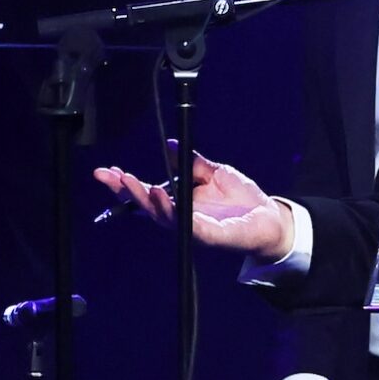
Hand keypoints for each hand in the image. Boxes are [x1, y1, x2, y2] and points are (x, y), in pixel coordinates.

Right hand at [92, 142, 292, 260]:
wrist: (270, 218)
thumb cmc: (242, 199)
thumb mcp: (215, 173)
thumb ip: (191, 161)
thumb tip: (169, 143)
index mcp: (180, 202)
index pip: (147, 193)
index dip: (126, 184)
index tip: (108, 171)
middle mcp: (181, 217)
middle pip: (146, 207)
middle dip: (126, 191)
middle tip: (110, 176)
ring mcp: (193, 228)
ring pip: (162, 216)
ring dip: (146, 200)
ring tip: (132, 183)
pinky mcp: (208, 236)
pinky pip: (186, 224)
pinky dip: (172, 211)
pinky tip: (161, 196)